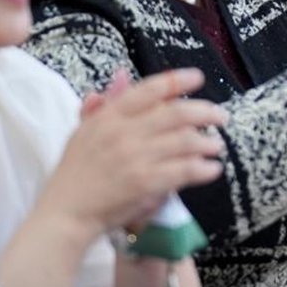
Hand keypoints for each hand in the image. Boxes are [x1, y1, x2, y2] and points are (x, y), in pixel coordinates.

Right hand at [34, 68, 227, 240]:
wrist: (65, 212)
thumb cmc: (76, 171)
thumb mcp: (84, 130)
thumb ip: (106, 103)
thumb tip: (123, 74)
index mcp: (109, 117)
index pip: (148, 90)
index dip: (177, 81)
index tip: (198, 77)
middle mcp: (123, 133)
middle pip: (176, 113)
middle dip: (205, 111)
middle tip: (221, 116)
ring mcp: (135, 158)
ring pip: (185, 141)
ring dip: (208, 143)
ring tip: (217, 146)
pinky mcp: (145, 183)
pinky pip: (184, 170)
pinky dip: (203, 169)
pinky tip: (212, 169)